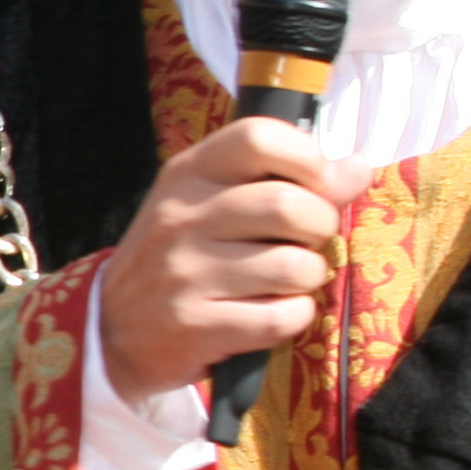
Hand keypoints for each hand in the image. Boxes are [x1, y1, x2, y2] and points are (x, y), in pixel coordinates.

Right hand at [98, 116, 368, 407]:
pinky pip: (282, 317)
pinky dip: (294, 317)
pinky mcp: (195, 325)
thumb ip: (281, 181)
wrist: (112, 332)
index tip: (311, 185)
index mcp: (186, 175)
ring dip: (309, 277)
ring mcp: (184, 273)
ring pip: (295, 265)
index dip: (306, 159)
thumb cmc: (178, 259)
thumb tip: (358, 167)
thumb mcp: (211, 205)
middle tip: (306, 241)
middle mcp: (180, 218)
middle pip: (287, 204)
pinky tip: (272, 313)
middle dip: (321, 226)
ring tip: (287, 281)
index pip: (259, 137)